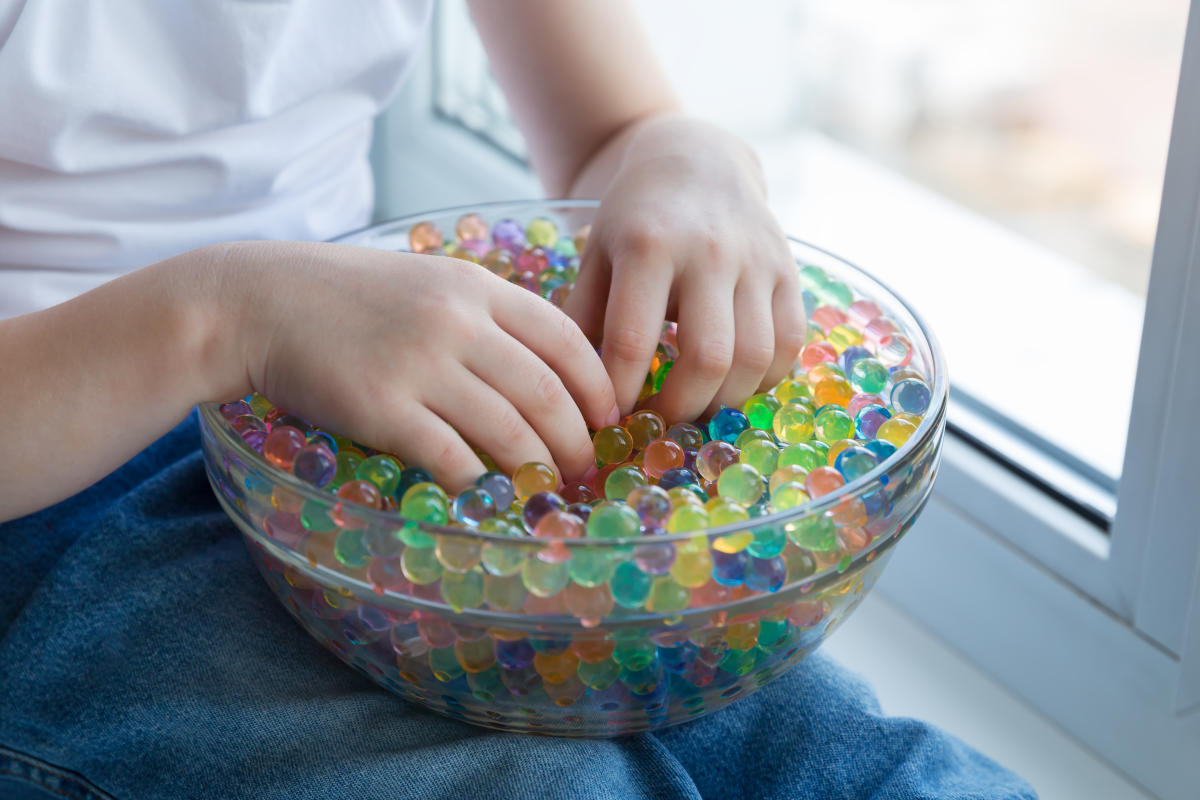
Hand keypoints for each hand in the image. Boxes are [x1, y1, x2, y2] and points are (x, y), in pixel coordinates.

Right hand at [213, 241, 617, 489]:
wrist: (259, 301)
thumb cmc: (345, 297)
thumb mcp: (426, 282)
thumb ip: (482, 315)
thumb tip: (542, 368)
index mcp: (474, 286)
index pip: (565, 337)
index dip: (598, 385)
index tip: (609, 418)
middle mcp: (456, 321)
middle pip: (547, 391)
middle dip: (577, 440)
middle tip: (584, 468)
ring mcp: (419, 363)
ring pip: (509, 430)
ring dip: (537, 469)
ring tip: (547, 490)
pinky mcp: (381, 406)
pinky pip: (452, 457)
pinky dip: (478, 484)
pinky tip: (487, 497)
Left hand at [562, 115, 805, 422]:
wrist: (696, 161)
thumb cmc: (635, 217)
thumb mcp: (596, 254)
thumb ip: (582, 317)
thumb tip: (573, 389)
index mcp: (649, 245)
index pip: (631, 341)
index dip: (619, 393)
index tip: (610, 418)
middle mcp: (710, 252)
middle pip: (707, 358)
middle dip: (680, 408)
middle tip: (658, 423)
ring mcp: (757, 262)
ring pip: (755, 357)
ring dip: (724, 400)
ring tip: (696, 407)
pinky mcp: (789, 272)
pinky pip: (788, 344)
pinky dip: (763, 379)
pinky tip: (733, 382)